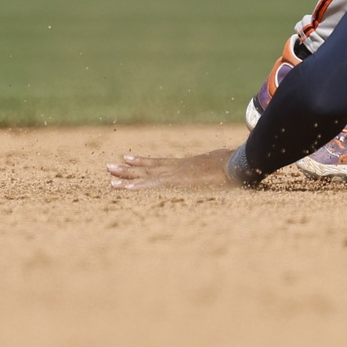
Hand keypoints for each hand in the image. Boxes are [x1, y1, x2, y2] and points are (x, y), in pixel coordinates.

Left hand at [106, 149, 238, 191]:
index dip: (144, 162)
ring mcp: (176, 174)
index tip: (128, 159)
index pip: (160, 163)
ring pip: (146, 175)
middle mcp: (177, 168)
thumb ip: (219, 168)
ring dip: (127, 176)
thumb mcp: (224, 166)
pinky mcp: (177, 182)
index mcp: (187, 165)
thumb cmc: (236, 166)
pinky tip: (123, 188)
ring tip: (110, 176)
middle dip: (129, 169)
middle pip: (148, 167)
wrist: (237, 165)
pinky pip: (152, 185)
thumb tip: (228, 171)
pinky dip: (137, 187)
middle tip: (109, 167)